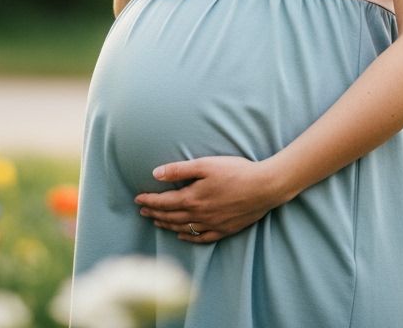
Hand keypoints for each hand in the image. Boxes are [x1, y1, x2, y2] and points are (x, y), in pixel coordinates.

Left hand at [133, 156, 288, 242]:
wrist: (265, 187)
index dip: (149, 201)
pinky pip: (201, 238)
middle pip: (170, 216)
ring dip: (167, 225)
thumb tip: (155, 173)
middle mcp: (199, 215)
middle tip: (142, 211)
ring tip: (156, 221)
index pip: (163, 202)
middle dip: (154, 213)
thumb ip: (179, 170)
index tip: (137, 199)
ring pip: (183, 228)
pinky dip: (188, 237)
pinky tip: (182, 235)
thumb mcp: (206, 164)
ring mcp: (212, 225)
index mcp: (192, 198)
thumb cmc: (236, 171)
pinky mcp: (224, 230)